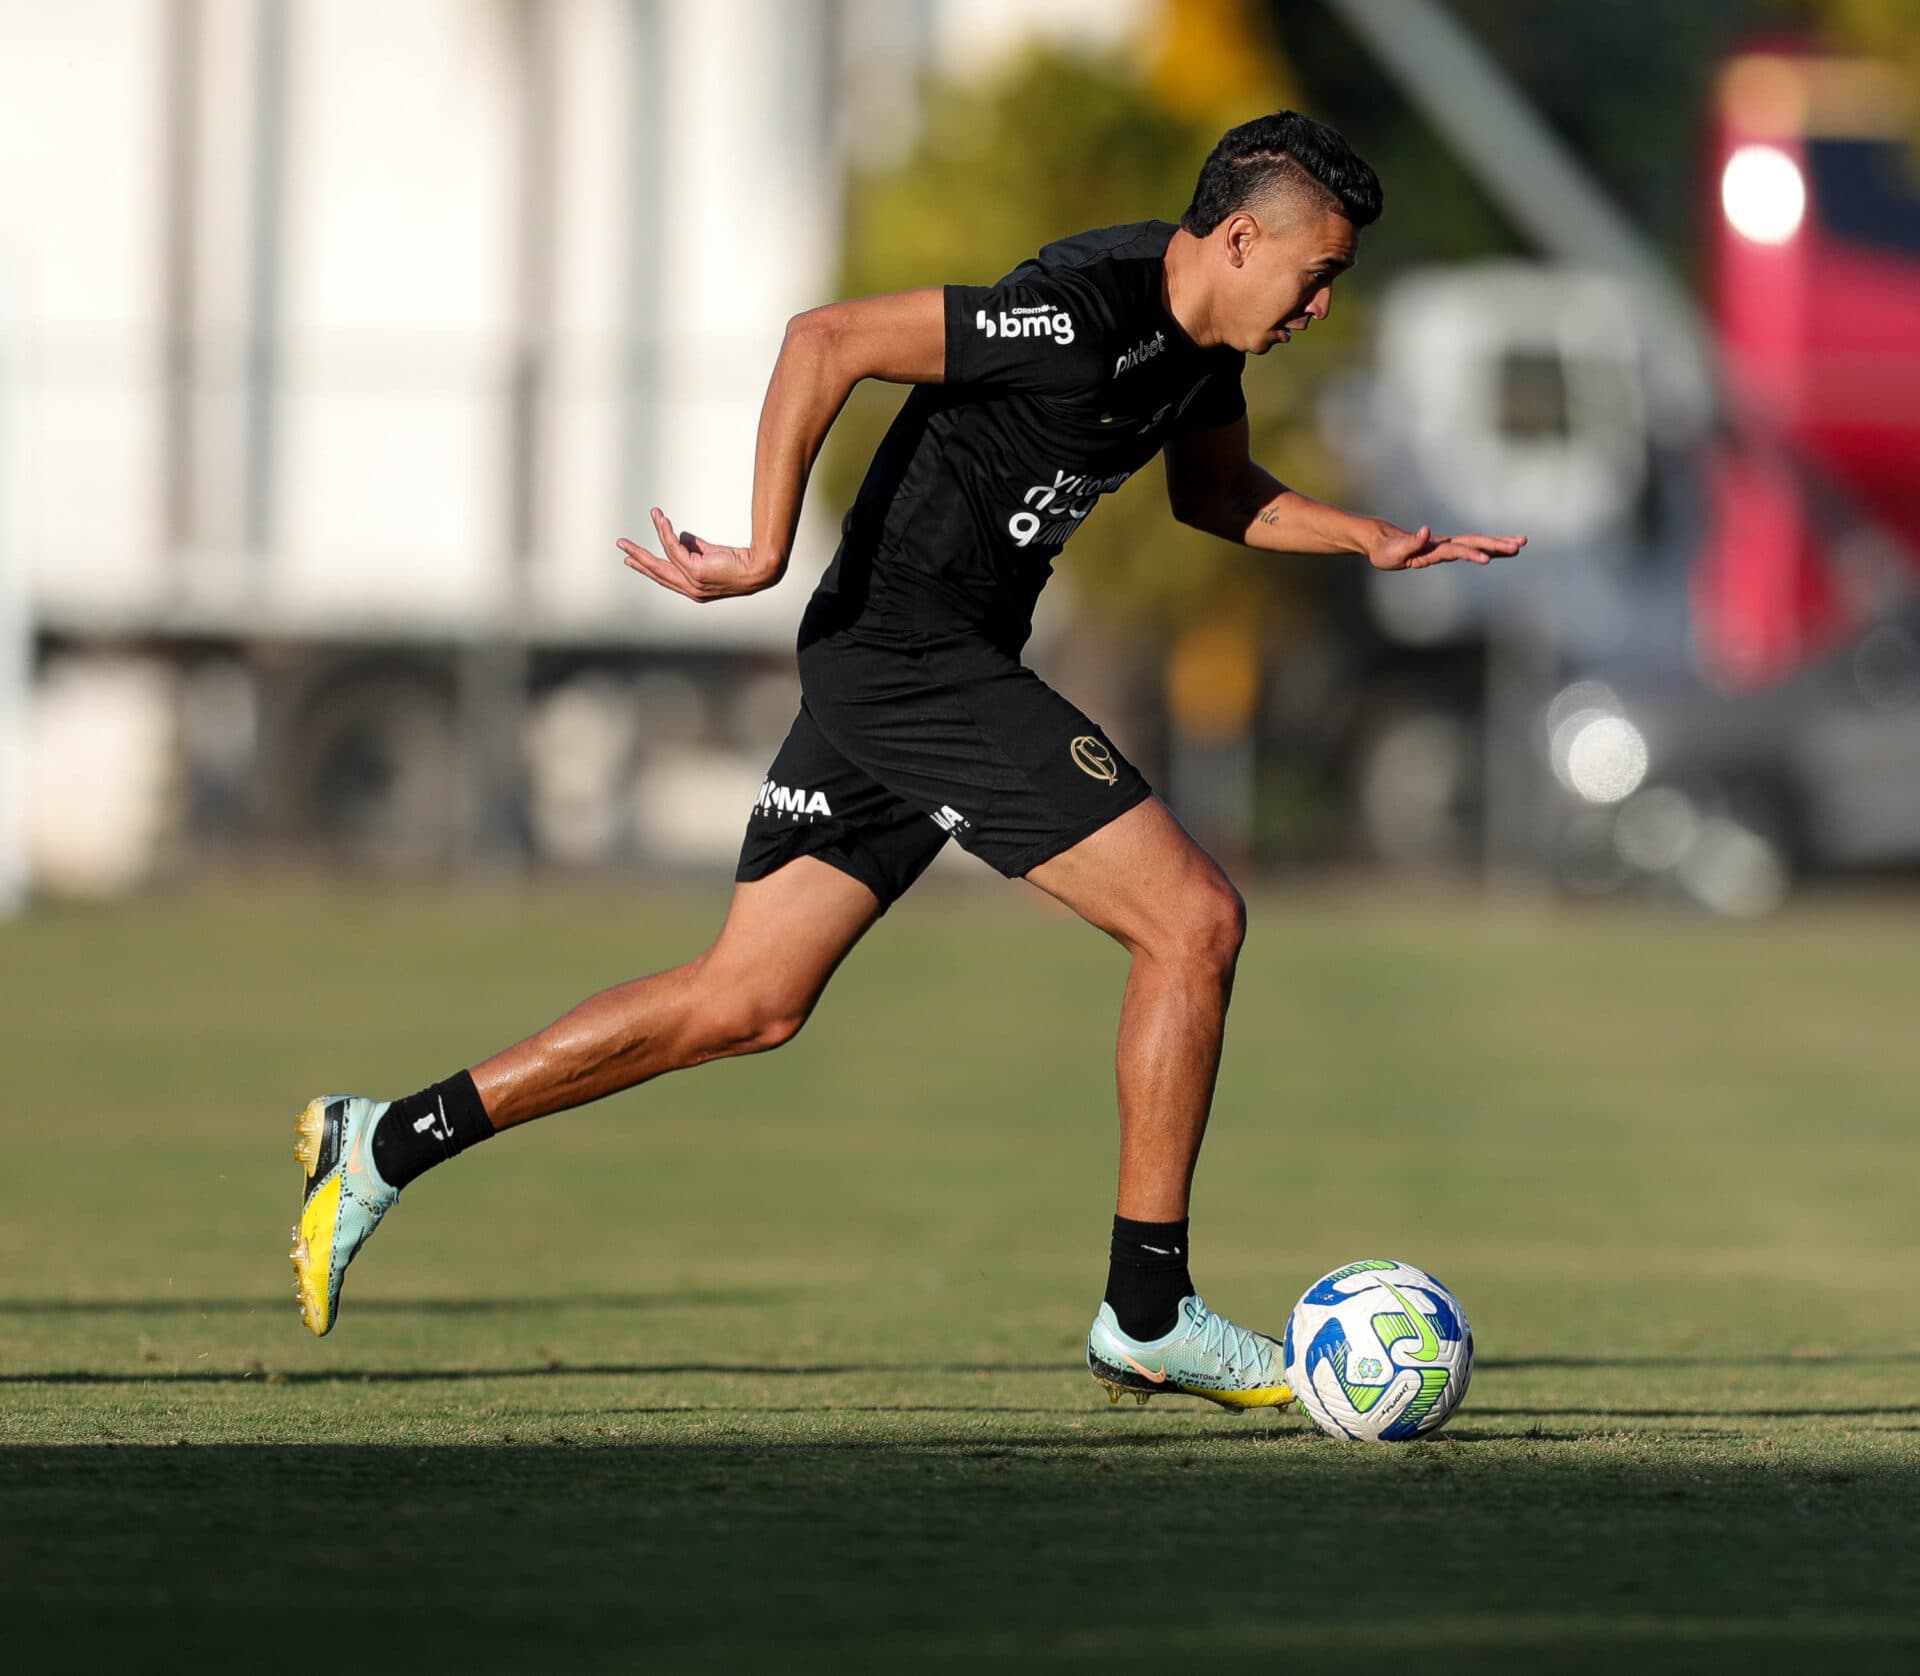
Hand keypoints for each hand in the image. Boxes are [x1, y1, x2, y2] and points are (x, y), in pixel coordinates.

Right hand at [617, 508, 774, 601]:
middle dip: (638, 558)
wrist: (759, 568)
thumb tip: (681, 535)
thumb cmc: (741, 562)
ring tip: (652, 514)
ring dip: (656, 533)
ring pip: (663, 558)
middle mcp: (691, 589)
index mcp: (694, 588)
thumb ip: (695, 546)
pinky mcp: (696, 571)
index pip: (666, 577)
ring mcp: (693, 583)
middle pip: (657, 572)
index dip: (648, 567)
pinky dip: (666, 532)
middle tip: (621, 546)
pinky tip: (662, 519)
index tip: (632, 560)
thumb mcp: (713, 553)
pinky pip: (674, 548)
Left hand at [1367, 522, 1527, 571]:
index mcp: (1434, 546)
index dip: (1471, 553)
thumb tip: (1426, 529)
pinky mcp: (1446, 551)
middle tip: (1520, 545)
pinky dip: (1487, 549)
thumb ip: (1411, 541)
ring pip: (1476, 543)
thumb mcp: (1395, 549)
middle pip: (1474, 542)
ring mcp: (1446, 546)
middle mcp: (1444, 543)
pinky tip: (1500, 552)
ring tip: (1520, 544)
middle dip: (1496, 544)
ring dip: (1497, 544)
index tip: (1486, 559)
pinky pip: (1471, 549)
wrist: (1382, 542)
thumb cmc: (1386, 549)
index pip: (1457, 550)